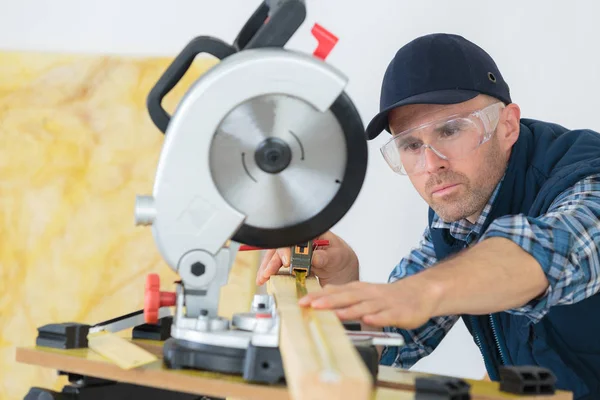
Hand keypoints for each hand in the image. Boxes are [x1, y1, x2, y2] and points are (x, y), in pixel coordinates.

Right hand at [255, 231, 358, 286]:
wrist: (344, 272)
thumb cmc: (342, 259)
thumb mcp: (338, 257)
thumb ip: (326, 256)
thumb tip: (313, 257)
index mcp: (312, 235)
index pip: (294, 238)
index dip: (287, 249)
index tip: (286, 261)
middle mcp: (301, 243)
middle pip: (281, 248)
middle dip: (272, 261)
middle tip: (267, 273)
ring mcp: (296, 254)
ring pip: (277, 257)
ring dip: (268, 268)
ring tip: (262, 278)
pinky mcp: (293, 266)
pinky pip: (279, 269)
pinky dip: (271, 274)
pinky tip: (265, 280)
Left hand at [297, 276, 443, 329]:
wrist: (419, 293)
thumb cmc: (388, 296)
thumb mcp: (363, 292)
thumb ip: (344, 294)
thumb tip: (321, 295)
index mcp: (360, 290)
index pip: (336, 292)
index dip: (319, 296)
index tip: (302, 301)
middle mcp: (369, 295)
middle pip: (347, 297)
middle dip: (329, 301)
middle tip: (312, 305)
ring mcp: (383, 304)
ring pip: (365, 306)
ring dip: (350, 310)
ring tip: (335, 314)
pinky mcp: (398, 313)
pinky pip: (387, 316)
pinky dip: (378, 318)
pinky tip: (369, 320)